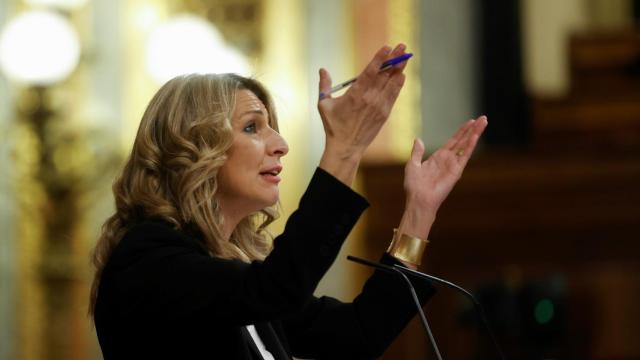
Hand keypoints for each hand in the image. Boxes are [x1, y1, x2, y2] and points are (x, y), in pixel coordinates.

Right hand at [318, 44, 408, 184]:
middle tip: (402, 46)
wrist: (346, 147)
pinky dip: (398, 85)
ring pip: (392, 84)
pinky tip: (402, 75)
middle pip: (384, 75)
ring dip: (399, 69)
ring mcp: (379, 107)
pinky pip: (393, 96)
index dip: (380, 58)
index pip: (370, 71)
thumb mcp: (324, 105)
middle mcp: (369, 99)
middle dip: (394, 59)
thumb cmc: (333, 126)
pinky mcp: (384, 114)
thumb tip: (322, 69)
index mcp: (355, 94)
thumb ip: (324, 85)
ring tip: (406, 56)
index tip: (387, 47)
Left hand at [398, 116, 487, 238]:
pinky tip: (476, 135)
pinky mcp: (456, 170)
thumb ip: (417, 152)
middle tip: (483, 118)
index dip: (461, 132)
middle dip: (472, 129)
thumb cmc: (414, 186)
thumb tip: (418, 139)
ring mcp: (453, 165)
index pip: (453, 141)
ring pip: (467, 145)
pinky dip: (470, 144)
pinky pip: (465, 155)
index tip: (470, 122)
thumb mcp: (412, 165)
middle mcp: (448, 160)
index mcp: (438, 157)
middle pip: (463, 141)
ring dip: (475, 133)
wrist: (419, 199)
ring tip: (483, 121)